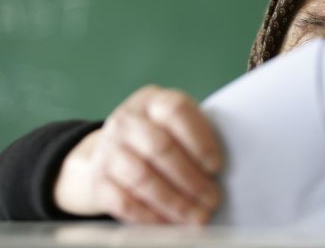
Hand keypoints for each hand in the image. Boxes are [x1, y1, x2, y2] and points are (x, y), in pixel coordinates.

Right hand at [53, 85, 222, 223]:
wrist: (107, 153)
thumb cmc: (158, 139)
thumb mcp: (173, 126)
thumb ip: (195, 137)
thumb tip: (226, 171)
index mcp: (152, 101)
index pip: (176, 111)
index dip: (199, 139)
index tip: (217, 167)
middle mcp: (127, 120)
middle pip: (160, 147)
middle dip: (191, 178)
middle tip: (213, 199)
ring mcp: (108, 149)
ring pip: (143, 177)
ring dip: (175, 202)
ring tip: (198, 216)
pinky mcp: (98, 181)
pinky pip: (125, 202)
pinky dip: (151, 216)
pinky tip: (171, 224)